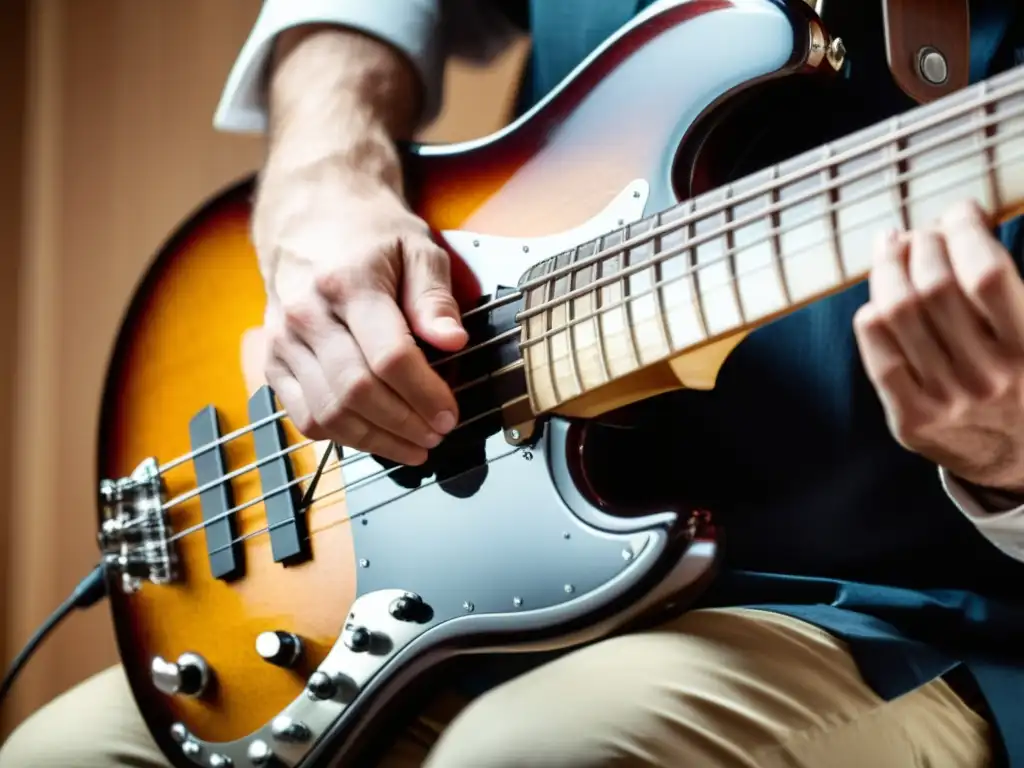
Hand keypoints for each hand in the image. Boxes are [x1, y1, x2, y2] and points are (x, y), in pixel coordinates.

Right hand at [255, 168, 468, 465]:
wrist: (310, 218)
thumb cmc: (370, 235)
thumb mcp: (417, 248)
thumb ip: (434, 297)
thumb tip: (452, 340)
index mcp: (349, 283)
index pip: (389, 356)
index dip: (424, 394)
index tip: (449, 412)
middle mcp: (308, 315)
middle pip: (357, 391)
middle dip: (404, 423)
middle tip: (436, 434)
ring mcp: (284, 342)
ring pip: (329, 413)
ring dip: (377, 440)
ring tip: (413, 445)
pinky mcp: (273, 362)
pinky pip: (304, 417)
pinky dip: (342, 436)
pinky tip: (374, 435)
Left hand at [854, 200, 1023, 492]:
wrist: (1022, 462)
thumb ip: (1011, 289)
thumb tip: (962, 223)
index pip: (986, 274)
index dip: (965, 231)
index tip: (961, 212)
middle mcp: (990, 377)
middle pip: (933, 288)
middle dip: (922, 243)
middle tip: (923, 232)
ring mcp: (946, 402)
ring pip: (897, 314)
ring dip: (889, 268)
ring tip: (895, 248)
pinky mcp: (911, 421)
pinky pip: (878, 355)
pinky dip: (872, 317)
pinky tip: (879, 300)